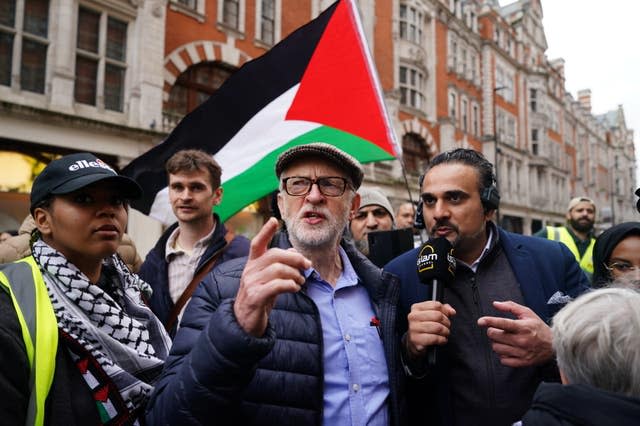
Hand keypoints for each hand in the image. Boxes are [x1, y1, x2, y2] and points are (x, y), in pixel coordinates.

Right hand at [233, 218, 311, 336]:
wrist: (245, 322)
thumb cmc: (260, 297)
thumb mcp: (269, 279)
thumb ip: (279, 265)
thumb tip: (293, 252)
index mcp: (252, 264)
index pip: (256, 243)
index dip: (265, 231)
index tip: (274, 220)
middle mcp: (250, 271)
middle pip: (274, 255)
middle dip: (295, 258)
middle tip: (307, 266)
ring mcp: (251, 283)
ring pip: (278, 270)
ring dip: (295, 274)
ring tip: (301, 282)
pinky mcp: (255, 297)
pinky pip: (276, 286)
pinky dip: (290, 285)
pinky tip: (295, 288)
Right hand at [405, 301, 455, 359]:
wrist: (415, 341)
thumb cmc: (425, 326)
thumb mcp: (433, 314)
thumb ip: (444, 309)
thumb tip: (452, 312)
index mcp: (416, 307)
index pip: (436, 305)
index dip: (445, 311)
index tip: (447, 316)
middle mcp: (413, 316)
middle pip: (437, 315)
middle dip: (446, 322)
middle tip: (447, 326)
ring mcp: (413, 328)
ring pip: (437, 327)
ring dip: (445, 331)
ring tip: (445, 333)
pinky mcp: (416, 339)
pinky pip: (434, 338)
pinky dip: (442, 340)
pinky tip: (442, 340)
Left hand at [477, 300, 552, 366]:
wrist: (554, 345)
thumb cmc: (539, 328)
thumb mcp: (527, 313)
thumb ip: (511, 307)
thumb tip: (496, 304)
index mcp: (523, 327)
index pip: (503, 323)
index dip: (489, 321)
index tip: (481, 321)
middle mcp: (522, 340)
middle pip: (495, 336)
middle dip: (492, 331)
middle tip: (497, 330)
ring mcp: (522, 352)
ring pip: (496, 348)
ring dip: (496, 343)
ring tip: (504, 340)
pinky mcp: (522, 362)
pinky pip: (503, 360)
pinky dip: (502, 354)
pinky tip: (508, 349)